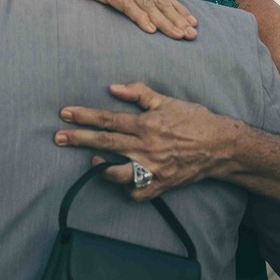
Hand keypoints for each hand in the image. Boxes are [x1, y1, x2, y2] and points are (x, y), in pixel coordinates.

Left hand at [53, 82, 234, 200]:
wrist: (221, 146)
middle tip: (58, 137)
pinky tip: (121, 180)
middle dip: (79, 139)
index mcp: (146, 124)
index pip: (108, 119)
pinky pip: (136, 192)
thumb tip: (113, 87)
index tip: (65, 114)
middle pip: (105, 143)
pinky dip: (126, 188)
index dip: (84, 116)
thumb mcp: (167, 100)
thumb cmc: (194, 119)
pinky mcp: (161, 185)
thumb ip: (139, 94)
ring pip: (116, 173)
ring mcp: (152, 168)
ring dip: (101, 167)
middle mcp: (146, 147)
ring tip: (94, 162)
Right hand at [55, 0, 196, 39]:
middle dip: (178, 19)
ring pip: (149, 6)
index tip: (192, 22)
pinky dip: (140, 18)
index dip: (178, 9)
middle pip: (160, 2)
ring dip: (166, 22)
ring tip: (179, 35)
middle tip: (193, 34)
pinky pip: (127, 6)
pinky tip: (150, 30)